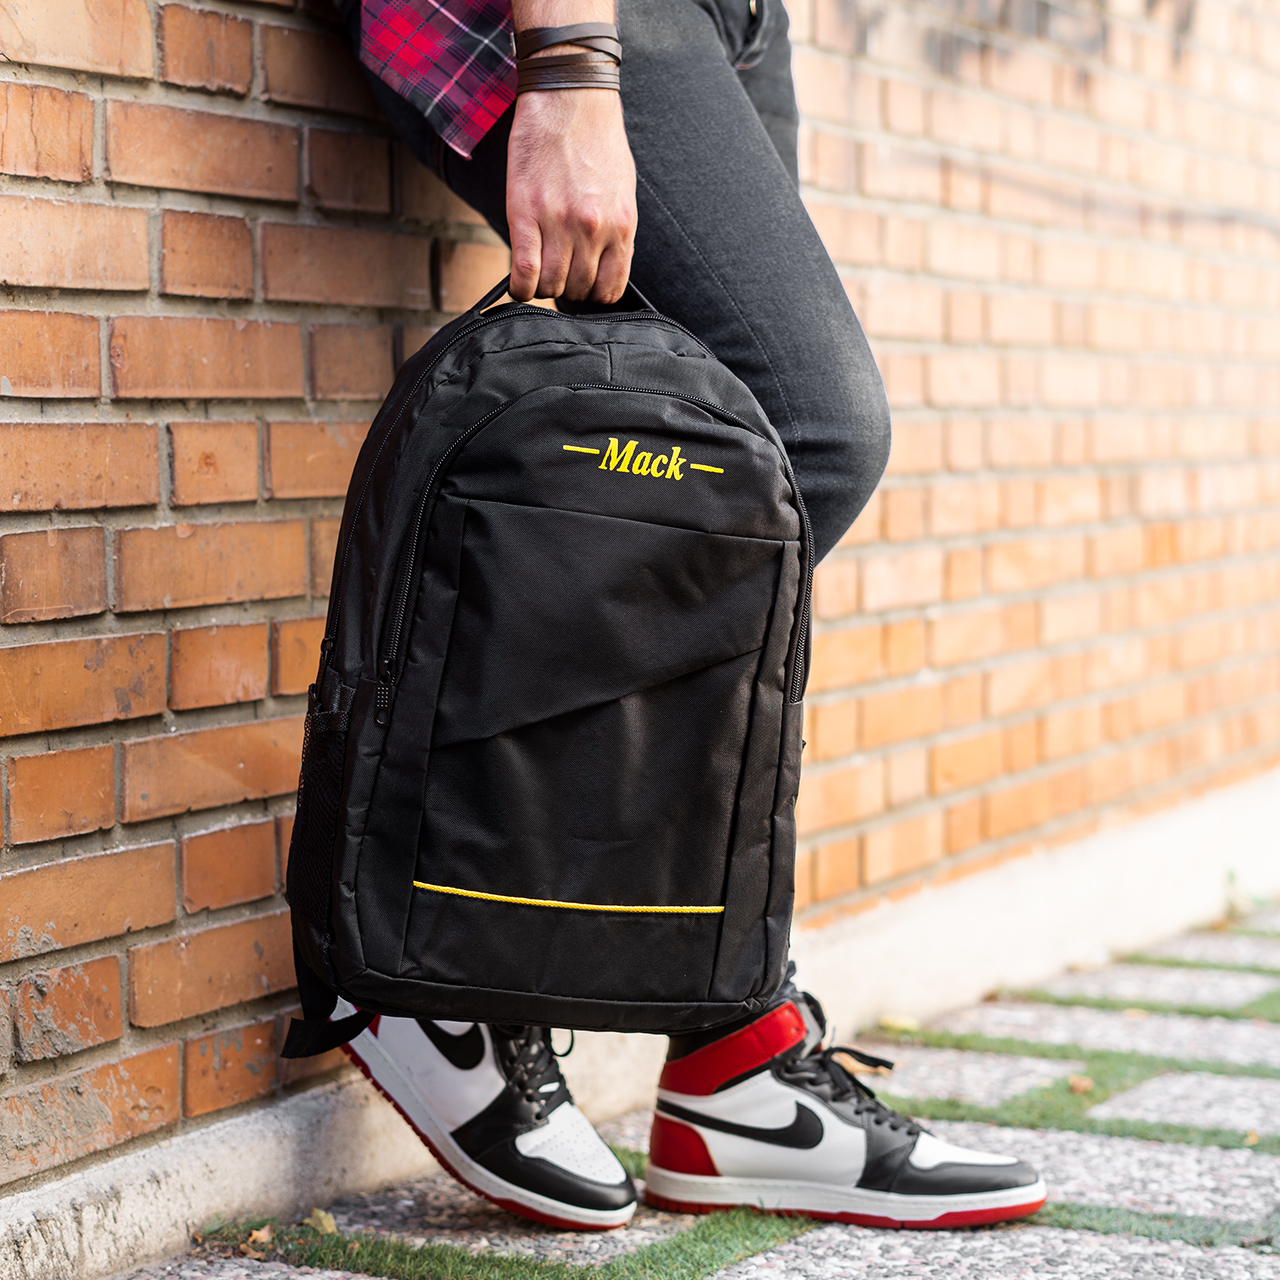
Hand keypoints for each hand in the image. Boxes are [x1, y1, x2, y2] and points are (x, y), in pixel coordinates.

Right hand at [505, 86, 636, 303]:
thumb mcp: (622, 190)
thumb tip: (604, 265)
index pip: (609, 290)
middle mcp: (593, 229)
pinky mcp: (525, 213)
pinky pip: (523, 273)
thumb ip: (616, 231)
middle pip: (576, 291)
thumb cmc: (597, 140)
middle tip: (555, 272)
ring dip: (541, 286)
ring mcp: (559, 223)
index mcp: (621, 226)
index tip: (581, 287)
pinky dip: (519, 286)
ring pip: (550, 287)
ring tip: (537, 269)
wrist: (570, 95)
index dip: (592, 295)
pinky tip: (518, 281)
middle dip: (565, 288)